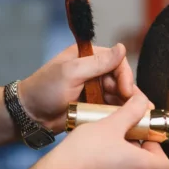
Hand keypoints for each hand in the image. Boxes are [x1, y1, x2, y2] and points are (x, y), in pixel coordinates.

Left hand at [18, 43, 138, 133]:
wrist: (28, 116)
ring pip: (119, 96)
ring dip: (128, 105)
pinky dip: (120, 114)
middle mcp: (93, 72)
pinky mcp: (94, 106)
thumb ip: (98, 62)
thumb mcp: (71, 72)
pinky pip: (112, 109)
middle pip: (121, 81)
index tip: (126, 90)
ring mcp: (94, 90)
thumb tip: (122, 47)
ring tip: (139, 117)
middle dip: (130, 94)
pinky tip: (129, 121)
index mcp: (88, 57)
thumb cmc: (44, 90)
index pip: (117, 62)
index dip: (125, 76)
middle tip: (138, 107)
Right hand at [43, 94, 168, 168]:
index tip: (143, 136)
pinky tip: (93, 155)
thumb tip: (142, 101)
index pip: (165, 164)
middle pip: (146, 167)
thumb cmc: (86, 151)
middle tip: (123, 134)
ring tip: (106, 141)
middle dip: (137, 149)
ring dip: (122, 158)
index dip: (157, 149)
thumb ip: (131, 111)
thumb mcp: (111, 124)